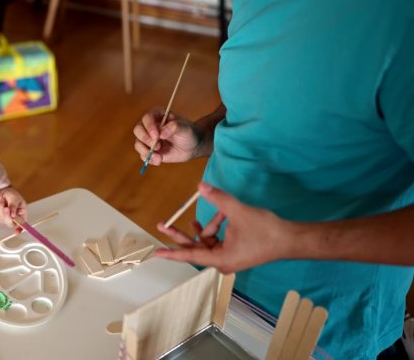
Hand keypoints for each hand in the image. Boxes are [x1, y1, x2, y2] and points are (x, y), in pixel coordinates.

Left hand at [0, 187, 26, 227]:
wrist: (3, 192)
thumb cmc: (12, 195)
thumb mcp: (15, 198)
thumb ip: (14, 206)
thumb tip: (13, 215)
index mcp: (22, 214)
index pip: (22, 224)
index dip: (20, 229)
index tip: (16, 232)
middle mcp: (15, 218)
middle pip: (10, 223)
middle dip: (7, 215)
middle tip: (6, 208)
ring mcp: (6, 219)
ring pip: (2, 218)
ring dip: (1, 207)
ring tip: (2, 199)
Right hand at [133, 107, 202, 165]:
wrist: (192, 147)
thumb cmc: (189, 133)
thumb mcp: (186, 128)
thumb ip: (175, 127)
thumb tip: (162, 133)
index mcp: (158, 115)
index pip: (147, 117)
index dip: (149, 126)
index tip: (157, 135)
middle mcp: (150, 126)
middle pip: (138, 129)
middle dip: (145, 139)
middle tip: (157, 146)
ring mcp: (148, 139)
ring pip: (138, 143)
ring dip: (146, 151)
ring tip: (159, 158)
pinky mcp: (149, 150)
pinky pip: (143, 155)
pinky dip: (149, 159)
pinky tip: (159, 160)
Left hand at [155, 183, 291, 272]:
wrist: (291, 239)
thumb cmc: (266, 230)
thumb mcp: (238, 212)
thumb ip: (218, 199)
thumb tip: (200, 186)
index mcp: (221, 259)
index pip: (189, 255)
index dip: (171, 252)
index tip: (156, 252)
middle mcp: (222, 262)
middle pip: (194, 247)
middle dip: (181, 233)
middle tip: (162, 224)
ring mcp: (229, 257)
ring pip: (207, 240)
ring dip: (209, 225)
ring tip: (222, 212)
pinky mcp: (235, 251)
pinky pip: (217, 240)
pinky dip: (216, 228)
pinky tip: (220, 215)